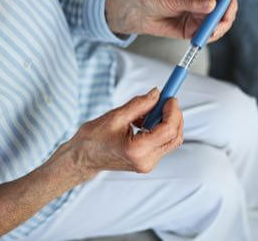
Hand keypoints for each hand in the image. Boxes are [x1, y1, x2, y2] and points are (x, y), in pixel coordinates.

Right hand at [69, 88, 183, 179]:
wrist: (83, 158)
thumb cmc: (93, 139)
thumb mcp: (116, 116)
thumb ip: (140, 105)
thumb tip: (157, 93)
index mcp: (136, 150)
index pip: (168, 130)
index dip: (173, 111)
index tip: (169, 97)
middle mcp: (145, 160)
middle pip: (175, 137)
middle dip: (174, 116)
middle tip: (165, 100)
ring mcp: (148, 164)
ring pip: (171, 140)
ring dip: (166, 122)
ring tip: (146, 113)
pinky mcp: (148, 162)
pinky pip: (163, 143)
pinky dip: (159, 129)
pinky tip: (143, 122)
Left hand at [105, 0, 237, 41]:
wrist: (140, 14)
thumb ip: (192, 3)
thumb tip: (212, 5)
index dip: (229, 4)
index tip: (224, 15)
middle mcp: (205, 2)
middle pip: (226, 11)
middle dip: (223, 22)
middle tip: (213, 31)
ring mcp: (201, 16)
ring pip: (219, 25)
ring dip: (215, 33)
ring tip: (201, 37)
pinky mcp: (195, 29)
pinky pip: (208, 36)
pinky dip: (206, 39)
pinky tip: (196, 40)